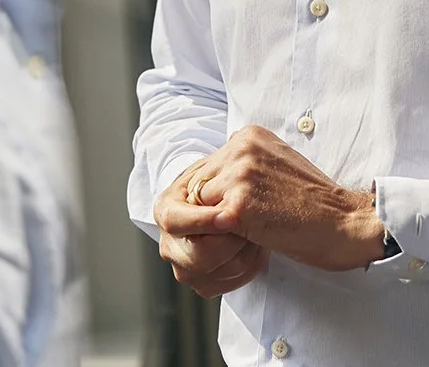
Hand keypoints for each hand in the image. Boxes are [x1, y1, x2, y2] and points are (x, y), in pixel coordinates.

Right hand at [155, 162, 267, 296]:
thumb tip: (236, 143)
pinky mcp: (204, 283)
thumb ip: (223, 162)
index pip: (175, 220)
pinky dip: (250, 268)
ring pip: (218, 273)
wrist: (233, 202)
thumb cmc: (226, 179)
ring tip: (261, 232)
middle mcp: (169, 243)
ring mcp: (184, 267)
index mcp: (166, 209)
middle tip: (255, 227)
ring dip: (247, 254)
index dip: (203, 221)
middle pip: (199, 256)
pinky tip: (258, 247)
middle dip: (233, 243)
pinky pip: (228, 285)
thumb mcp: (221, 165)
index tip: (229, 217)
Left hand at [157, 126, 385, 272]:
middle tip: (242, 223)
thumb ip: (244, 164)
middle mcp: (240, 148)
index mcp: (248, 135)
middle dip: (213, 206)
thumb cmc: (314, 200)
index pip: (210, 166)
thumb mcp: (276, 163)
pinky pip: (210, 227)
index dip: (219, 192)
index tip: (241, 206)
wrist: (344, 222)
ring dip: (217, 223)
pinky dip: (224, 238)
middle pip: (200, 184)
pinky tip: (251, 239)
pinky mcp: (237, 206)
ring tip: (250, 229)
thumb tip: (209, 181)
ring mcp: (238, 175)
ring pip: (200, 206)